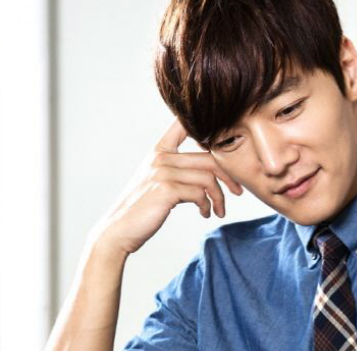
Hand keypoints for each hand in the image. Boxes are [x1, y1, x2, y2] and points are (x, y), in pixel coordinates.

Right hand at [92, 118, 242, 255]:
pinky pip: (200, 194)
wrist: (119, 231)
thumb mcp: (157, 181)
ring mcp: (163, 172)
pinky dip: (207, 205)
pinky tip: (205, 213)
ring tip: (219, 210)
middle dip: (229, 176)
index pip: (183, 125)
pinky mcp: (166, 190)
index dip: (207, 126)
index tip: (225, 142)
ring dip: (219, 196)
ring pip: (208, 177)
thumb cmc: (142, 208)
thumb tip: (211, 171)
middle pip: (209, 157)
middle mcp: (161, 157)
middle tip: (238, 191)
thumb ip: (177, 170)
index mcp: (159, 151)